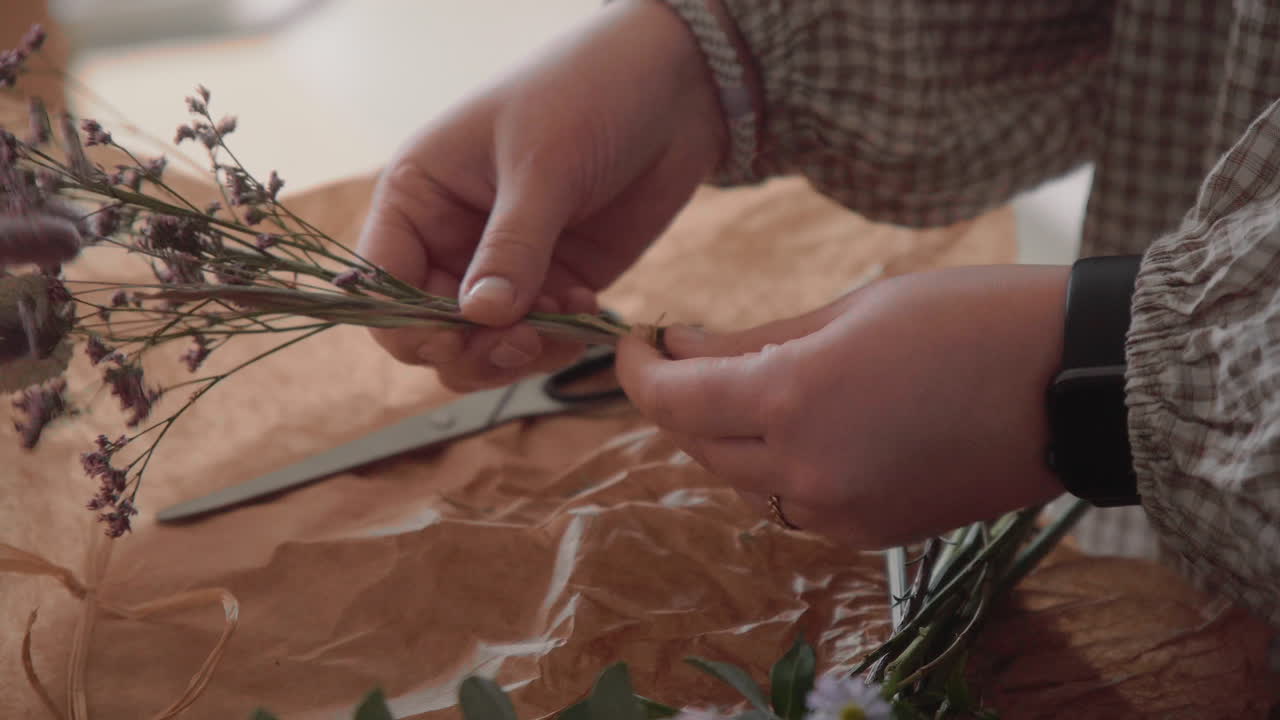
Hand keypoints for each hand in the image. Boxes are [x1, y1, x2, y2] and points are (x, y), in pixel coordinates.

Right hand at [358, 0, 726, 390]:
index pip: (383, 286)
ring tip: (566, 322)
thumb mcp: (541, 167)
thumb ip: (511, 247)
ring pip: (483, 345)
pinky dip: (560, 338)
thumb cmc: (586, 97)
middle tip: (527, 340)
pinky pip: (540, 336)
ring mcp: (504, 265)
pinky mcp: (555, 282)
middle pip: (431, 331)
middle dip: (474, 349)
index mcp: (417, 197)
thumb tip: (480, 318)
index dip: (412, 326)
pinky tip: (590, 305)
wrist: (670, 87)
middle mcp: (449, 238)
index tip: (464, 336)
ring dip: (521, 352)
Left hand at [616, 265, 1071, 547]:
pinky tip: (807, 422)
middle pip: (698, 445)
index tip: (632, 345)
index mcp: (794, 401)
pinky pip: (794, 500)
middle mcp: (806, 472)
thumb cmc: (970, 318)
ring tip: (749, 382)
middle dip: (679, 400)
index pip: (672, 401)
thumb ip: (757, 341)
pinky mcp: (872, 534)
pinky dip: (780, 464)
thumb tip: (683, 350)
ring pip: (743, 478)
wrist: (1075, 385)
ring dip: (728, 434)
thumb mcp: (852, 309)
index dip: (636, 372)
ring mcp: (840, 512)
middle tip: (687, 354)